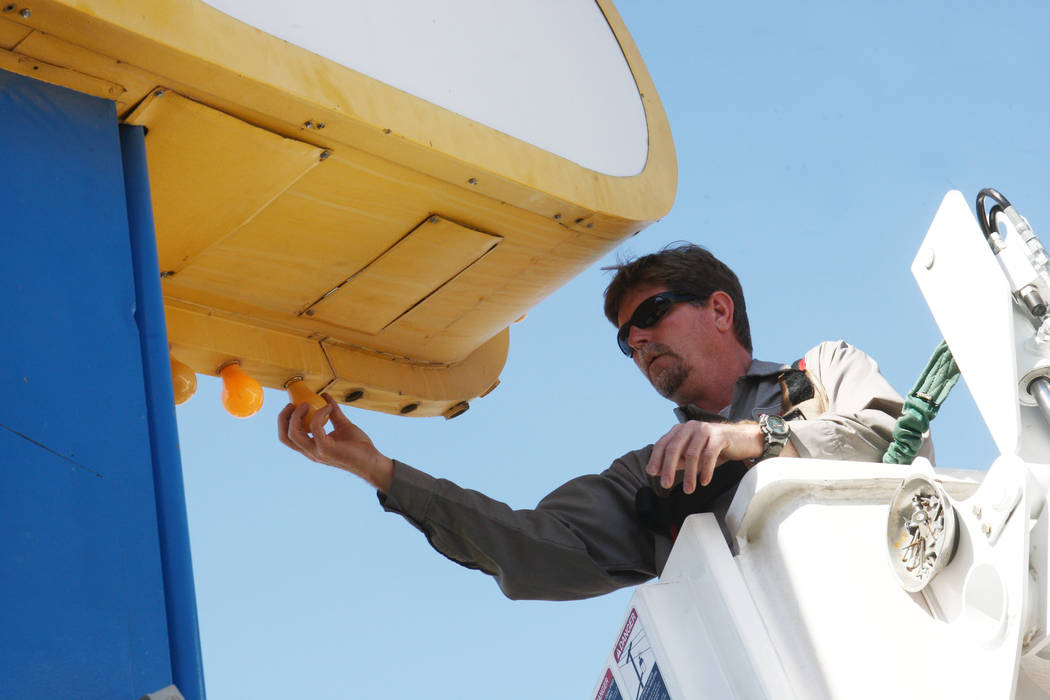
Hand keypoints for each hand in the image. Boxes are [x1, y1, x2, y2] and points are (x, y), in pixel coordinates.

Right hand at [278, 393, 394, 490]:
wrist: (372, 461)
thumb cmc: (359, 446)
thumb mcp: (343, 425)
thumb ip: (334, 412)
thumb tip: (325, 396)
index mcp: (312, 447)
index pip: (288, 437)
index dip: (284, 420)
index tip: (293, 405)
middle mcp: (311, 452)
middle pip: (285, 437)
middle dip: (283, 418)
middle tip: (293, 404)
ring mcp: (317, 452)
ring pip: (294, 434)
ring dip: (297, 416)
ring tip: (308, 404)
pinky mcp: (326, 449)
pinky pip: (315, 428)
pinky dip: (319, 414)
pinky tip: (329, 408)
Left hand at [646, 421, 766, 493]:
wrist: (742, 439)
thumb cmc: (714, 447)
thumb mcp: (693, 454)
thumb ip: (677, 460)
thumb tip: (658, 471)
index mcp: (681, 430)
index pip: (663, 443)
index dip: (656, 458)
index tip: (652, 473)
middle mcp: (690, 427)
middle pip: (674, 448)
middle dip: (668, 468)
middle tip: (665, 484)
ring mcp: (705, 430)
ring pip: (692, 453)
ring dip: (689, 474)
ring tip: (689, 490)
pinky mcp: (719, 436)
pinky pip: (709, 455)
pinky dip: (706, 470)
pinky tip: (704, 481)